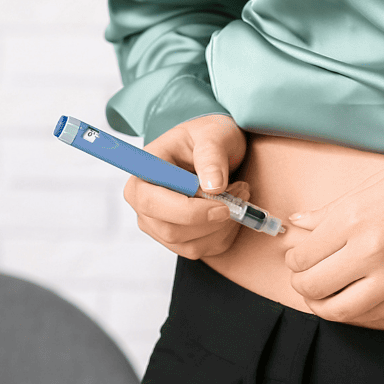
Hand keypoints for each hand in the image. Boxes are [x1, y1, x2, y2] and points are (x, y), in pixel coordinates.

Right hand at [125, 114, 249, 260]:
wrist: (216, 147)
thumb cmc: (207, 136)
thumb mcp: (212, 134)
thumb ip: (211, 155)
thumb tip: (213, 186)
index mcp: (143, 174)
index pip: (151, 203)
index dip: (186, 210)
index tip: (222, 205)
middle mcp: (145, 205)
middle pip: (171, 231)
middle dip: (212, 220)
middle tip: (240, 192)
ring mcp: (160, 225)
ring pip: (191, 245)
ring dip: (224, 225)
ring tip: (239, 193)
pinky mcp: (180, 240)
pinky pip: (206, 249)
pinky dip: (227, 232)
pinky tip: (232, 208)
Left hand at [282, 153, 383, 323]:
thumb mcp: (372, 184)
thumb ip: (330, 210)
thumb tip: (299, 221)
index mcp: (353, 219)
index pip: (303, 257)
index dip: (294, 260)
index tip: (298, 256)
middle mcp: (370, 252)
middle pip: (314, 287)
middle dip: (301, 284)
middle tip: (303, 277)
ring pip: (339, 310)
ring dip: (322, 304)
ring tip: (322, 294)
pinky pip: (373, 314)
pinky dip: (355, 309)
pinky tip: (352, 296)